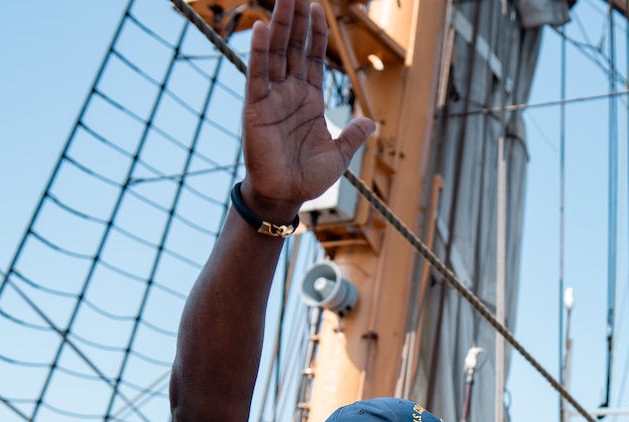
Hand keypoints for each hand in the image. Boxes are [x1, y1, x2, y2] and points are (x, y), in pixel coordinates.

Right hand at [241, 0, 375, 220]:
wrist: (285, 196)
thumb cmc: (308, 177)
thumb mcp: (340, 154)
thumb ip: (353, 135)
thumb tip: (372, 123)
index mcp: (310, 100)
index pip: (313, 57)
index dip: (316, 32)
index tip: (318, 5)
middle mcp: (290, 93)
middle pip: (294, 47)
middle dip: (297, 18)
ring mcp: (272, 97)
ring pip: (277, 53)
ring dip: (281, 24)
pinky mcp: (256, 108)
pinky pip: (258, 74)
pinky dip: (260, 51)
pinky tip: (263, 28)